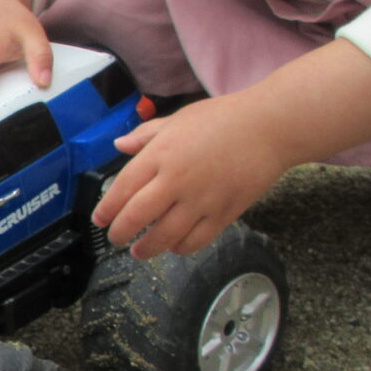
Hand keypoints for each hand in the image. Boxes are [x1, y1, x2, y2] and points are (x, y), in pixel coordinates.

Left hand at [92, 95, 291, 258]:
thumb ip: (146, 135)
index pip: (123, 188)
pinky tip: (173, 246)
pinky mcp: (224, 213)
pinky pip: (196, 240)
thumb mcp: (179, 119)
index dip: (107, 208)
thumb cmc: (224, 119)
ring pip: (164, 235)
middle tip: (116, 238)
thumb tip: (119, 145)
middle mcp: (177, 179)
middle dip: (120, 233)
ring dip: (147, 248)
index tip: (99, 219)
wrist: (271, 127)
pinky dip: (180, 248)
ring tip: (139, 251)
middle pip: (137, 216)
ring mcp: (201, 199)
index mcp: (161, 153)